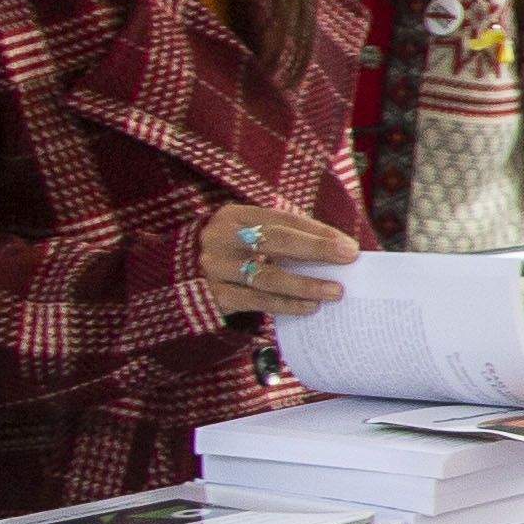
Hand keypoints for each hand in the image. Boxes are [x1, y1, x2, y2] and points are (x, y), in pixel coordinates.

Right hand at [194, 202, 355, 318]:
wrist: (175, 278)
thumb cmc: (230, 253)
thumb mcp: (247, 234)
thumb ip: (283, 236)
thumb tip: (336, 248)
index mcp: (233, 216)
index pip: (282, 220)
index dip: (318, 232)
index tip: (349, 245)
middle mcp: (220, 238)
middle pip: (275, 241)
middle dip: (317, 249)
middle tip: (349, 258)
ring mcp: (214, 268)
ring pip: (267, 276)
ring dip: (306, 284)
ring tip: (335, 291)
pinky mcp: (213, 296)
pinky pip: (257, 301)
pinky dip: (287, 304)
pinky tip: (310, 307)